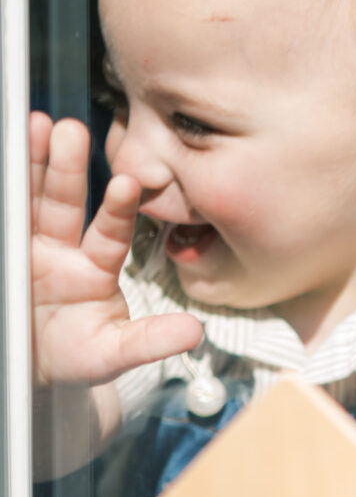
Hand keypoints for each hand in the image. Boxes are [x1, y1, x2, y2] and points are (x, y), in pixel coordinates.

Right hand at [30, 112, 202, 386]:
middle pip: (64, 201)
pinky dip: (4, 188)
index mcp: (96, 267)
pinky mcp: (5, 249)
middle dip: (66, 167)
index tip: (126, 184)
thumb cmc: (76, 356)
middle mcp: (63, 249)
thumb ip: (150, 340)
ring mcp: (29, 246)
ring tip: (34, 126)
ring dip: (32, 163)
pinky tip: (4, 160)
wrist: (30, 369)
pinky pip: (4, 216)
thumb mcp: (112, 354)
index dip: (118, 208)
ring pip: (30, 199)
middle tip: (70, 131)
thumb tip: (194, 332)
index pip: (110, 231)